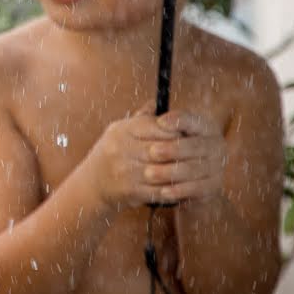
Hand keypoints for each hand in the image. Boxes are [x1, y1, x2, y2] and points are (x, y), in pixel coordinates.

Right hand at [78, 102, 197, 208]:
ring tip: (198, 171)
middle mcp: (122, 149)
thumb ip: (141, 118)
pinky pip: (160, 190)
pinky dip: (175, 190)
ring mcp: (126, 171)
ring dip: (183, 172)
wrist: (92, 183)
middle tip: (201, 154)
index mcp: (122, 130)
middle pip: (163, 148)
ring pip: (164, 171)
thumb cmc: (113, 152)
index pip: (157, 126)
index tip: (190, 134)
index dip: (176, 130)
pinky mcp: (130, 191)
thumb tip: (156, 102)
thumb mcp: (121, 130)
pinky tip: (186, 186)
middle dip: (184, 152)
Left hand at [150, 109, 227, 204]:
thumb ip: (154, 120)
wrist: (181, 178)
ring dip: (172, 172)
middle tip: (152, 151)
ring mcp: (217, 166)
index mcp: (204, 127)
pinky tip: (163, 191)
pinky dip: (180, 190)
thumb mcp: (160, 133)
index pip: (194, 120)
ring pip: (195, 169)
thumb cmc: (168, 149)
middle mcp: (216, 145)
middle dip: (173, 149)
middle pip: (196, 145)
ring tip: (149, 174)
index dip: (178, 120)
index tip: (160, 121)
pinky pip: (198, 189)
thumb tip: (149, 107)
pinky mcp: (214, 186)